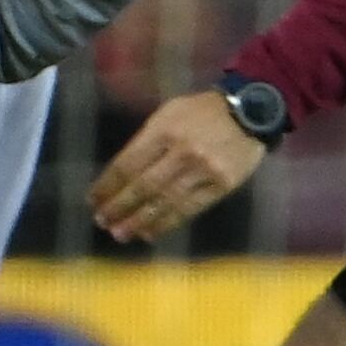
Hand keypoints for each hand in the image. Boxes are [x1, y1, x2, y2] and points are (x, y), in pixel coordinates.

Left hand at [90, 91, 266, 241]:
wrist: (252, 111)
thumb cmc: (202, 112)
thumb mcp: (169, 113)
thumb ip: (147, 140)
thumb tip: (121, 175)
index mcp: (165, 130)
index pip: (128, 163)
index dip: (108, 185)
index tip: (93, 200)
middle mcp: (182, 151)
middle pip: (143, 186)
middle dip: (119, 206)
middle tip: (103, 222)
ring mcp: (203, 170)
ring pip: (165, 201)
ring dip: (139, 221)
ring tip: (121, 234)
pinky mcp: (222, 185)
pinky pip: (190, 209)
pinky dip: (167, 223)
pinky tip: (151, 233)